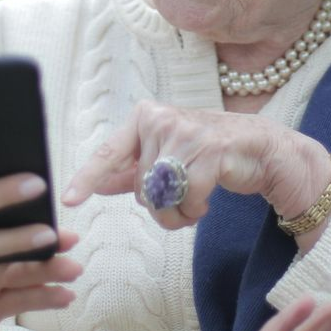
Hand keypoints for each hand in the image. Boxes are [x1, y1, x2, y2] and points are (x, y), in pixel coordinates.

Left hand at [63, 101, 330, 234]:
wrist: (261, 148)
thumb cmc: (208, 152)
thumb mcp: (166, 157)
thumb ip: (131, 170)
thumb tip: (96, 182)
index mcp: (144, 117)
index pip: (108, 152)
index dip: (86, 178)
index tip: (68, 199)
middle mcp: (160, 119)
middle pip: (140, 188)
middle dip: (160, 204)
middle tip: (182, 193)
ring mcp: (185, 132)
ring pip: (161, 198)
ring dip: (179, 212)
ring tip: (196, 196)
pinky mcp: (210, 150)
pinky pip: (188, 201)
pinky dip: (196, 210)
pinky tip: (208, 197)